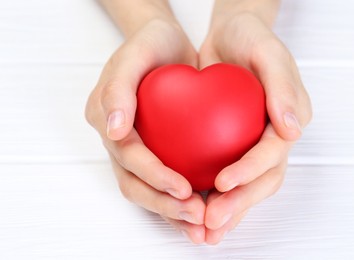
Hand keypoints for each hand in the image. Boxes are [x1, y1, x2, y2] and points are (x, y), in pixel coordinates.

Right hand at [85, 14, 206, 242]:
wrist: (166, 43)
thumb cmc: (151, 44)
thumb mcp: (135, 53)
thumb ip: (118, 88)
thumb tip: (113, 129)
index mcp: (104, 118)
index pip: (127, 157)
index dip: (153, 177)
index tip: (183, 189)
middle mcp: (117, 139)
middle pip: (134, 183)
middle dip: (164, 205)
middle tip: (197, 216)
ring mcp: (134, 148)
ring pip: (148, 190)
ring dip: (173, 212)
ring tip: (202, 225)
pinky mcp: (155, 150)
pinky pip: (165, 181)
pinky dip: (181, 201)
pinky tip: (204, 211)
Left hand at [199, 3, 311, 243]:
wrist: (231, 36)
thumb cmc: (252, 39)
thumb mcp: (269, 52)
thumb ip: (283, 87)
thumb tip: (292, 128)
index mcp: (288, 120)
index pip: (273, 153)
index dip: (250, 170)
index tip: (223, 183)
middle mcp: (274, 138)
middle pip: (262, 180)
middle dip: (239, 203)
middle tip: (211, 221)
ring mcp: (253, 145)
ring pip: (246, 187)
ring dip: (228, 211)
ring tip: (204, 231)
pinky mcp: (232, 146)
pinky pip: (225, 175)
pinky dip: (213, 197)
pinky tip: (194, 211)